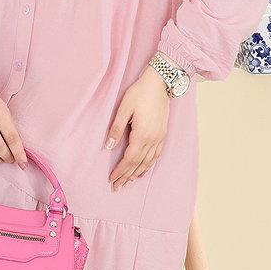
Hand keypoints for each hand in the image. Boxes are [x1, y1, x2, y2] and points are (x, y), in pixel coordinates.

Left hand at [105, 67, 170, 190]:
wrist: (160, 82)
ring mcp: (159, 137)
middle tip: (117, 187)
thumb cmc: (140, 92)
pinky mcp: (162, 134)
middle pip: (138, 164)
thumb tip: (108, 146)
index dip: (120, 171)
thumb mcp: (123, 108)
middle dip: (127, 177)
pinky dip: (149, 165)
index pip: (129, 159)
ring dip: (137, 174)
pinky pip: (156, 155)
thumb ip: (116, 129)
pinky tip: (143, 170)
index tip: (112, 179)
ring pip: (148, 162)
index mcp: (142, 134)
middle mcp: (153, 139)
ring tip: (128, 182)